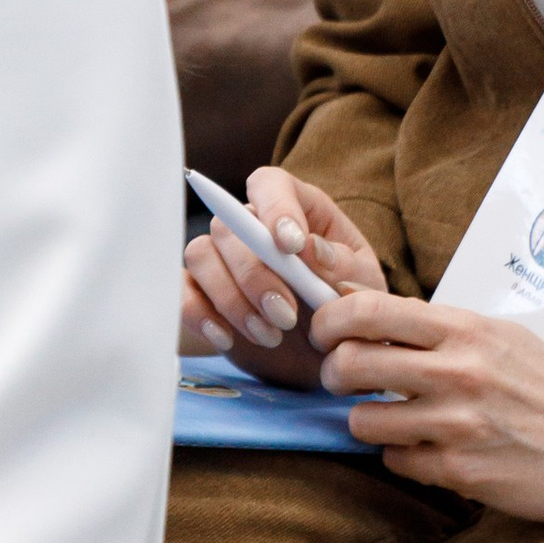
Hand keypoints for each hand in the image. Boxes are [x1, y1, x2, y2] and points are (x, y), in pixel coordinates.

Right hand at [181, 163, 386, 386]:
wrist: (322, 357)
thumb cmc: (345, 309)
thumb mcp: (362, 288)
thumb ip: (344, 267)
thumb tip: (309, 248)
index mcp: (297, 209)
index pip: (271, 185)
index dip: (275, 208)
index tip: (291, 246)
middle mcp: (252, 224)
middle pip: (229, 225)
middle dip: (255, 274)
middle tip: (286, 316)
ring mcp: (222, 257)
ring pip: (200, 254)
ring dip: (231, 298)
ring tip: (270, 336)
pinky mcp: (201, 292)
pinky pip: (181, 289)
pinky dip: (199, 314)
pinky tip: (227, 339)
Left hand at [311, 291, 543, 518]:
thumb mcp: (496, 337)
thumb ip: (435, 329)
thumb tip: (362, 313)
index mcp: (465, 329)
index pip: (368, 310)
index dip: (329, 321)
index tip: (324, 334)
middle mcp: (458, 372)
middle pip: (351, 364)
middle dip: (335, 375)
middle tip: (345, 382)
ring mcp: (457, 424)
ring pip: (364, 422)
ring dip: (369, 423)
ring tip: (394, 420)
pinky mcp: (461, 470)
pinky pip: (396, 462)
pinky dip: (403, 457)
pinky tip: (430, 450)